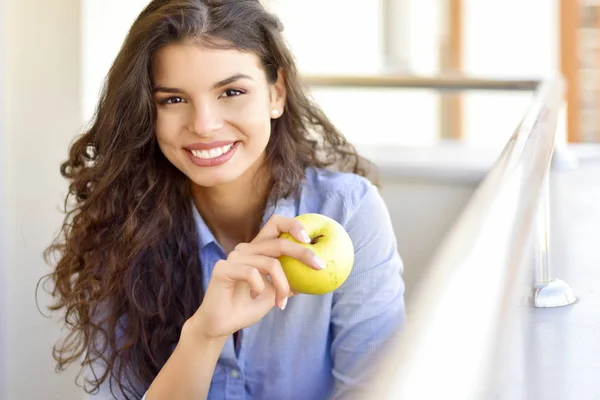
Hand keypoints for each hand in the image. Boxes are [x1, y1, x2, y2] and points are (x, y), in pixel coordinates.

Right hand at [191, 215, 325, 339]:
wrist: (221, 326)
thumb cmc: (247, 307)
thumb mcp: (276, 293)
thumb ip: (291, 281)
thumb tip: (316, 273)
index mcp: (258, 250)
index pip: (276, 224)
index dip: (294, 226)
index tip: (310, 240)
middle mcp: (246, 249)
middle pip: (279, 240)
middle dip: (302, 253)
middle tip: (319, 266)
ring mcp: (234, 257)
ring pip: (270, 263)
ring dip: (282, 285)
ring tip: (281, 302)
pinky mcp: (223, 268)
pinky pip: (252, 274)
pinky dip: (261, 289)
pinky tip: (254, 297)